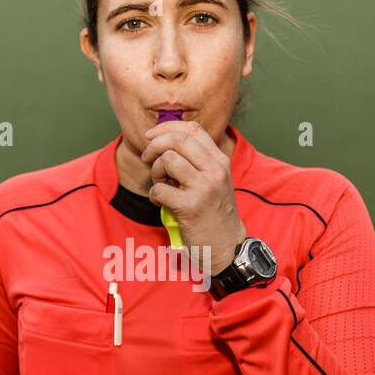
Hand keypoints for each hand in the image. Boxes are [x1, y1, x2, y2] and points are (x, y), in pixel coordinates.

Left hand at [140, 120, 246, 275]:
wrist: (227, 247)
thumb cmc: (215, 213)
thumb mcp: (216, 181)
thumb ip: (198, 161)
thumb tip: (167, 142)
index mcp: (220, 161)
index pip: (192, 129)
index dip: (167, 127)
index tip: (152, 136)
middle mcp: (215, 171)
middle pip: (178, 140)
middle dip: (154, 146)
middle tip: (147, 159)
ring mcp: (204, 188)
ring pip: (168, 160)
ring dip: (155, 171)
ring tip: (160, 184)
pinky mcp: (191, 207)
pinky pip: (160, 189)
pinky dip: (154, 194)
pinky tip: (159, 201)